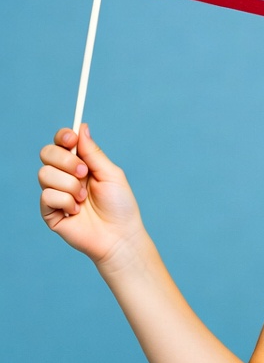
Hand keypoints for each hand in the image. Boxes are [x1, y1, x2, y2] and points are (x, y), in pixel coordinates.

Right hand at [38, 125, 144, 266]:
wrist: (119, 235)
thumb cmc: (120, 205)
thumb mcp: (111, 173)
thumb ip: (93, 153)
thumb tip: (82, 127)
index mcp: (81, 164)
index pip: (62, 143)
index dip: (63, 137)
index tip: (71, 138)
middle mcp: (65, 176)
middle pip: (47, 153)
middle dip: (66, 160)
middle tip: (84, 173)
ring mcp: (56, 193)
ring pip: (45, 174)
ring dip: (70, 185)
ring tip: (84, 199)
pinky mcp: (49, 211)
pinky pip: (47, 195)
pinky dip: (66, 202)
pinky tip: (77, 211)